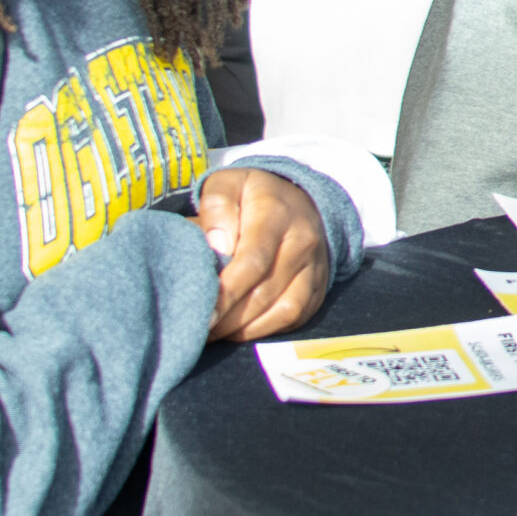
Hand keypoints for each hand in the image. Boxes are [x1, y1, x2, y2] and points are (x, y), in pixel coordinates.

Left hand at [195, 167, 332, 341]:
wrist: (300, 200)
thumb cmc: (251, 195)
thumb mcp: (227, 184)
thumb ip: (216, 206)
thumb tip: (217, 247)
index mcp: (276, 214)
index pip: (253, 261)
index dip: (227, 292)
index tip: (202, 312)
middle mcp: (302, 243)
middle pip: (266, 291)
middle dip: (229, 317)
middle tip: (198, 328)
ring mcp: (314, 268)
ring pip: (284, 311)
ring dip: (246, 328)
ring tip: (215, 332)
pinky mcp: (318, 288)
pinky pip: (295, 319)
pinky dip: (264, 330)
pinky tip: (238, 329)